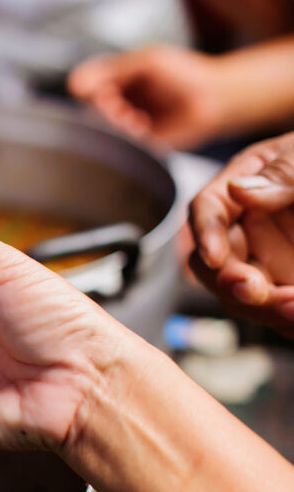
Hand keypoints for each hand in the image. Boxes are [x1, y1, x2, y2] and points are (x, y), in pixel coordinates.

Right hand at [69, 46, 225, 149]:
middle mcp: (115, 100)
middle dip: (103, 110)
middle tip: (122, 109)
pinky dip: (126, 136)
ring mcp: (123, 121)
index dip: (90, 90)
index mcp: (114, 77)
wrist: (215, 99)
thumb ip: (112, 70)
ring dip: (114, 124)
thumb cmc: (186, 74)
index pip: (82, 84)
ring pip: (98, 128)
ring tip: (136, 119)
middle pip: (87, 108)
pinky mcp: (134, 141)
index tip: (108, 92)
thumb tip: (75, 85)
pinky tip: (143, 127)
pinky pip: (117, 143)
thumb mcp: (147, 62)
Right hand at [189, 132, 293, 334]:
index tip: (214, 258)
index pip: (207, 209)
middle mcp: (251, 229)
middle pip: (219, 263)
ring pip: (250, 294)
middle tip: (256, 291)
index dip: (206, 234)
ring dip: (268, 307)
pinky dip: (291, 317)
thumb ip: (281, 174)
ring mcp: (272, 261)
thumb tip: (239, 191)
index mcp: (244, 189)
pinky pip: (284, 308)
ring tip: (293, 308)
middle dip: (234, 282)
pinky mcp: (291, 285)